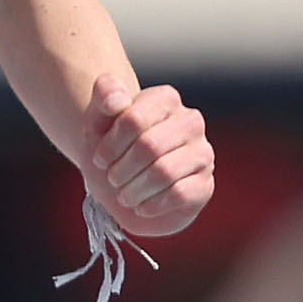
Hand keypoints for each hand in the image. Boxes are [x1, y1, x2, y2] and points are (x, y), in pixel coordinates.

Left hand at [86, 76, 214, 235]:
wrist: (123, 189)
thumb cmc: (112, 151)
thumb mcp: (97, 123)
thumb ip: (104, 96)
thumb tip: (117, 99)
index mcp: (165, 99)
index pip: (132, 119)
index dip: (109, 145)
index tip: (100, 158)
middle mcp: (190, 121)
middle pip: (148, 146)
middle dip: (121, 169)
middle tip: (113, 179)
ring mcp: (202, 153)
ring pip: (164, 172)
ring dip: (133, 190)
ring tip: (124, 194)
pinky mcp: (205, 184)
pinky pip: (178, 195)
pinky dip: (151, 205)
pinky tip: (142, 205)